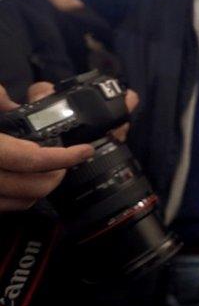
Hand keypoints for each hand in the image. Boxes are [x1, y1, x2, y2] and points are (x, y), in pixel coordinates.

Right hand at [0, 83, 93, 211]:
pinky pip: (2, 209)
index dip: (63, 156)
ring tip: (48, 169)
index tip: (84, 150)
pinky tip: (21, 179)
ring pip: (20, 203)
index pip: (30, 158)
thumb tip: (23, 96)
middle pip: (32, 187)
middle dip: (57, 174)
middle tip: (67, 158)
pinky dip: (18, 198)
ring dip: (40, 188)